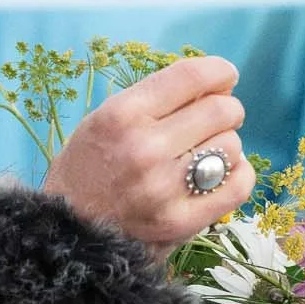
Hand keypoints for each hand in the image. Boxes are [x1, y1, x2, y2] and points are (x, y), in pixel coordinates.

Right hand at [42, 54, 255, 250]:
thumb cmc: (89, 168)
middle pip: (221, 110)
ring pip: (231, 146)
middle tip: (216, 119)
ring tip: (205, 153)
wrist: (66, 232)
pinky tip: (221, 174)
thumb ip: (155, 100)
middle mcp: (143, 148)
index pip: (192, 76)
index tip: (225, 76)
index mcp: (121, 115)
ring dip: (225, 146)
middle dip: (226, 109)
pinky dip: (238, 175)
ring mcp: (163, 188)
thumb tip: (217, 86)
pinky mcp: (180, 221)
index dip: (219, 71)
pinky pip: (237, 186)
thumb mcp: (103, 120)